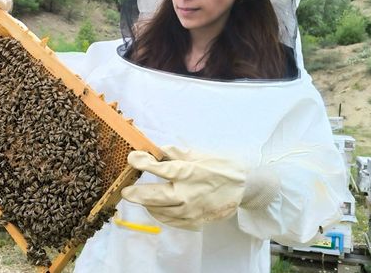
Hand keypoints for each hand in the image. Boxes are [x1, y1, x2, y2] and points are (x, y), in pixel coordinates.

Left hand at [121, 145, 247, 229]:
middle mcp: (188, 194)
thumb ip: (176, 152)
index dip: (143, 163)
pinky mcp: (196, 221)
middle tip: (125, 192)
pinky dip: (161, 215)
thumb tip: (156, 150)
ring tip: (139, 198)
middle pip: (156, 196)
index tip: (131, 158)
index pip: (161, 168)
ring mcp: (191, 211)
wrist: (245, 187)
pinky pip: (172, 221)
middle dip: (137, 194)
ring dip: (147, 205)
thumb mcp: (200, 153)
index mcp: (190, 173)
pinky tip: (156, 208)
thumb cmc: (222, 166)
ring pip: (161, 211)